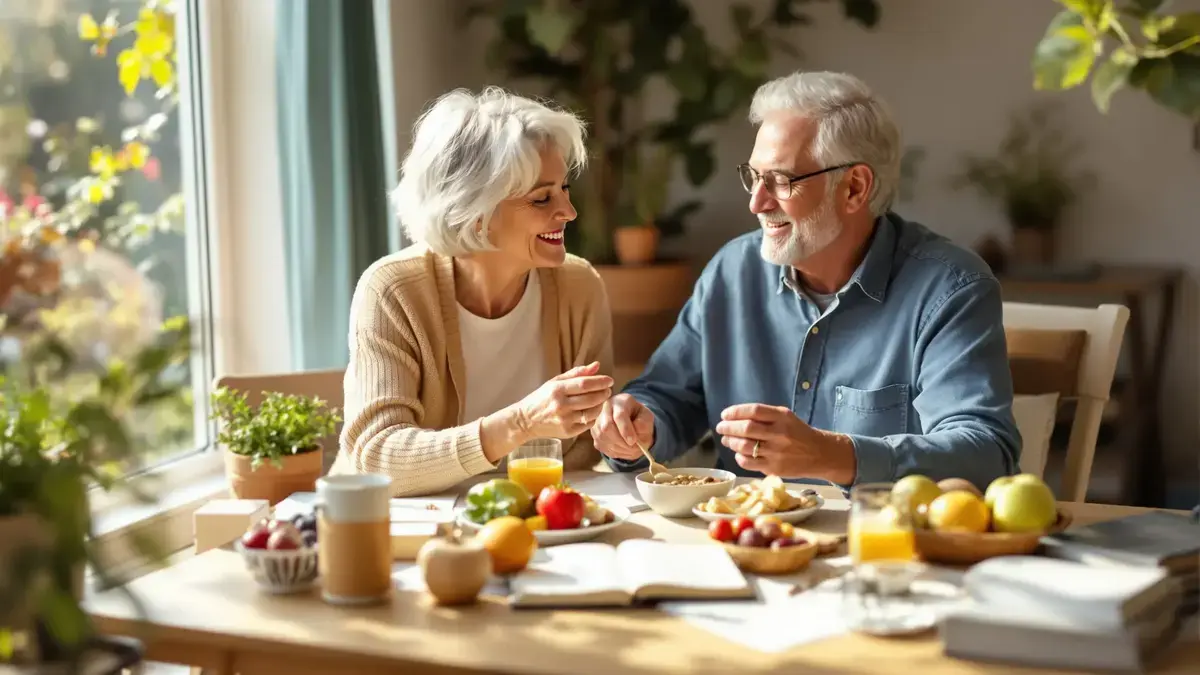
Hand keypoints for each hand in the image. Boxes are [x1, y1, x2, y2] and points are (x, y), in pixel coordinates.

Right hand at [510, 362, 612, 439]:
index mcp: (557, 390)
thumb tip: (597, 365)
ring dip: (601, 405)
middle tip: (608, 389)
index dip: (600, 381)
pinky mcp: (567, 432)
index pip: (584, 384)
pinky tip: (593, 411)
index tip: (609, 380)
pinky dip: (594, 416)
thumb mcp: (555, 382)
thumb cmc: (542, 398)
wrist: (525, 421)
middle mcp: (561, 405)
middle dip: (604, 393)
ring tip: (602, 399)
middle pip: (591, 398)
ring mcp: (564, 420)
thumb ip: (577, 373)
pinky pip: (588, 423)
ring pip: (592, 412)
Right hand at [590, 393, 654, 461]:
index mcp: (621, 401)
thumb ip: (644, 424)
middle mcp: (606, 408)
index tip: (633, 441)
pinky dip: (613, 451)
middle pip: (607, 427)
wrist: (631, 422)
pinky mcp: (594, 433)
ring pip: (602, 437)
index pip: (619, 415)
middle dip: (621, 441)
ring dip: (618, 448)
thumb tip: (634, 436)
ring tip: (630, 449)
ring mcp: (597, 420)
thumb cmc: (639, 418)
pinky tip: (622, 449)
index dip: (626, 430)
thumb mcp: (647, 418)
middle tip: (633, 449)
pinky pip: (601, 445)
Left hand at [714, 403, 855, 482]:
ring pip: (745, 446)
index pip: (754, 411)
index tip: (725, 415)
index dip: (735, 412)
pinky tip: (739, 453)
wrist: (820, 454)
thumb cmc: (798, 433)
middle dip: (728, 427)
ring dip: (731, 442)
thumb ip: (764, 415)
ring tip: (726, 440)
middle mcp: (780, 433)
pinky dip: (739, 457)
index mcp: (782, 417)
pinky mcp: (775, 468)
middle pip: (746, 428)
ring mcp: (777, 452)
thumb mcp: (786, 417)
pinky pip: (749, 462)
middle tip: (721, 428)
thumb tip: (734, 417)